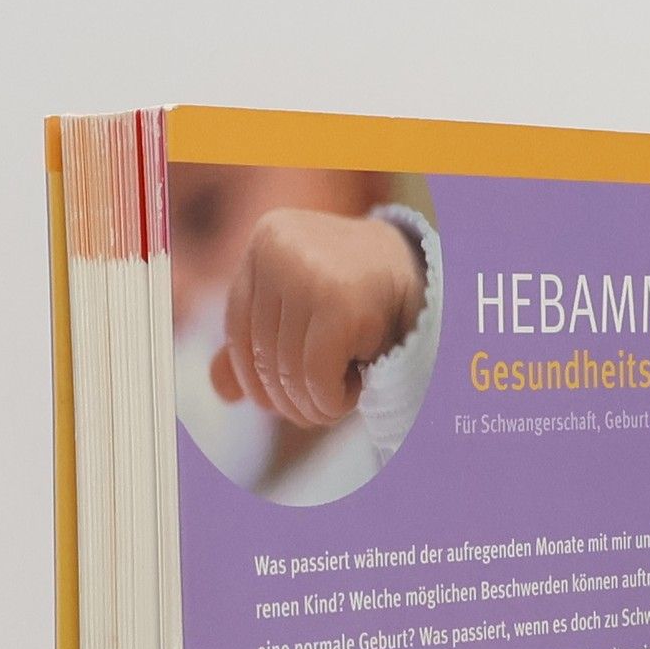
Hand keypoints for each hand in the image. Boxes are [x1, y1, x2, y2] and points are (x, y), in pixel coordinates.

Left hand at [209, 209, 424, 428]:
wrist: (428, 282)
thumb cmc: (359, 299)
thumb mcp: (300, 312)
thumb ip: (257, 342)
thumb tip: (220, 389)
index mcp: (266, 238)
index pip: (238, 328)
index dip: (252, 377)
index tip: (273, 401)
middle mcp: (280, 246)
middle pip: (263, 354)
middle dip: (288, 398)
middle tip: (314, 410)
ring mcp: (310, 272)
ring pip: (288, 372)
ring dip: (313, 404)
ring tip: (335, 401)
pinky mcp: (341, 303)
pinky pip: (316, 378)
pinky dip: (332, 401)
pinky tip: (354, 390)